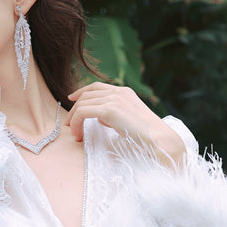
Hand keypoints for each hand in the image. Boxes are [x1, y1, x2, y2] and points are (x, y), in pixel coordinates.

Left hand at [65, 82, 185, 160]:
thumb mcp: (128, 119)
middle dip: (74, 109)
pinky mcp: (109, 110)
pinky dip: (76, 123)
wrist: (158, 139)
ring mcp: (114, 99)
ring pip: (82, 104)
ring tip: (74, 134)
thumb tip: (100, 117)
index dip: (81, 92)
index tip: (72, 100)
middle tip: (69, 124)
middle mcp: (118, 92)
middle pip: (87, 94)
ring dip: (74, 119)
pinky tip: (78, 135)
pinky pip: (83, 113)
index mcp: (124, 91)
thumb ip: (114, 114)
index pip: (96, 87)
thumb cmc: (146, 134)